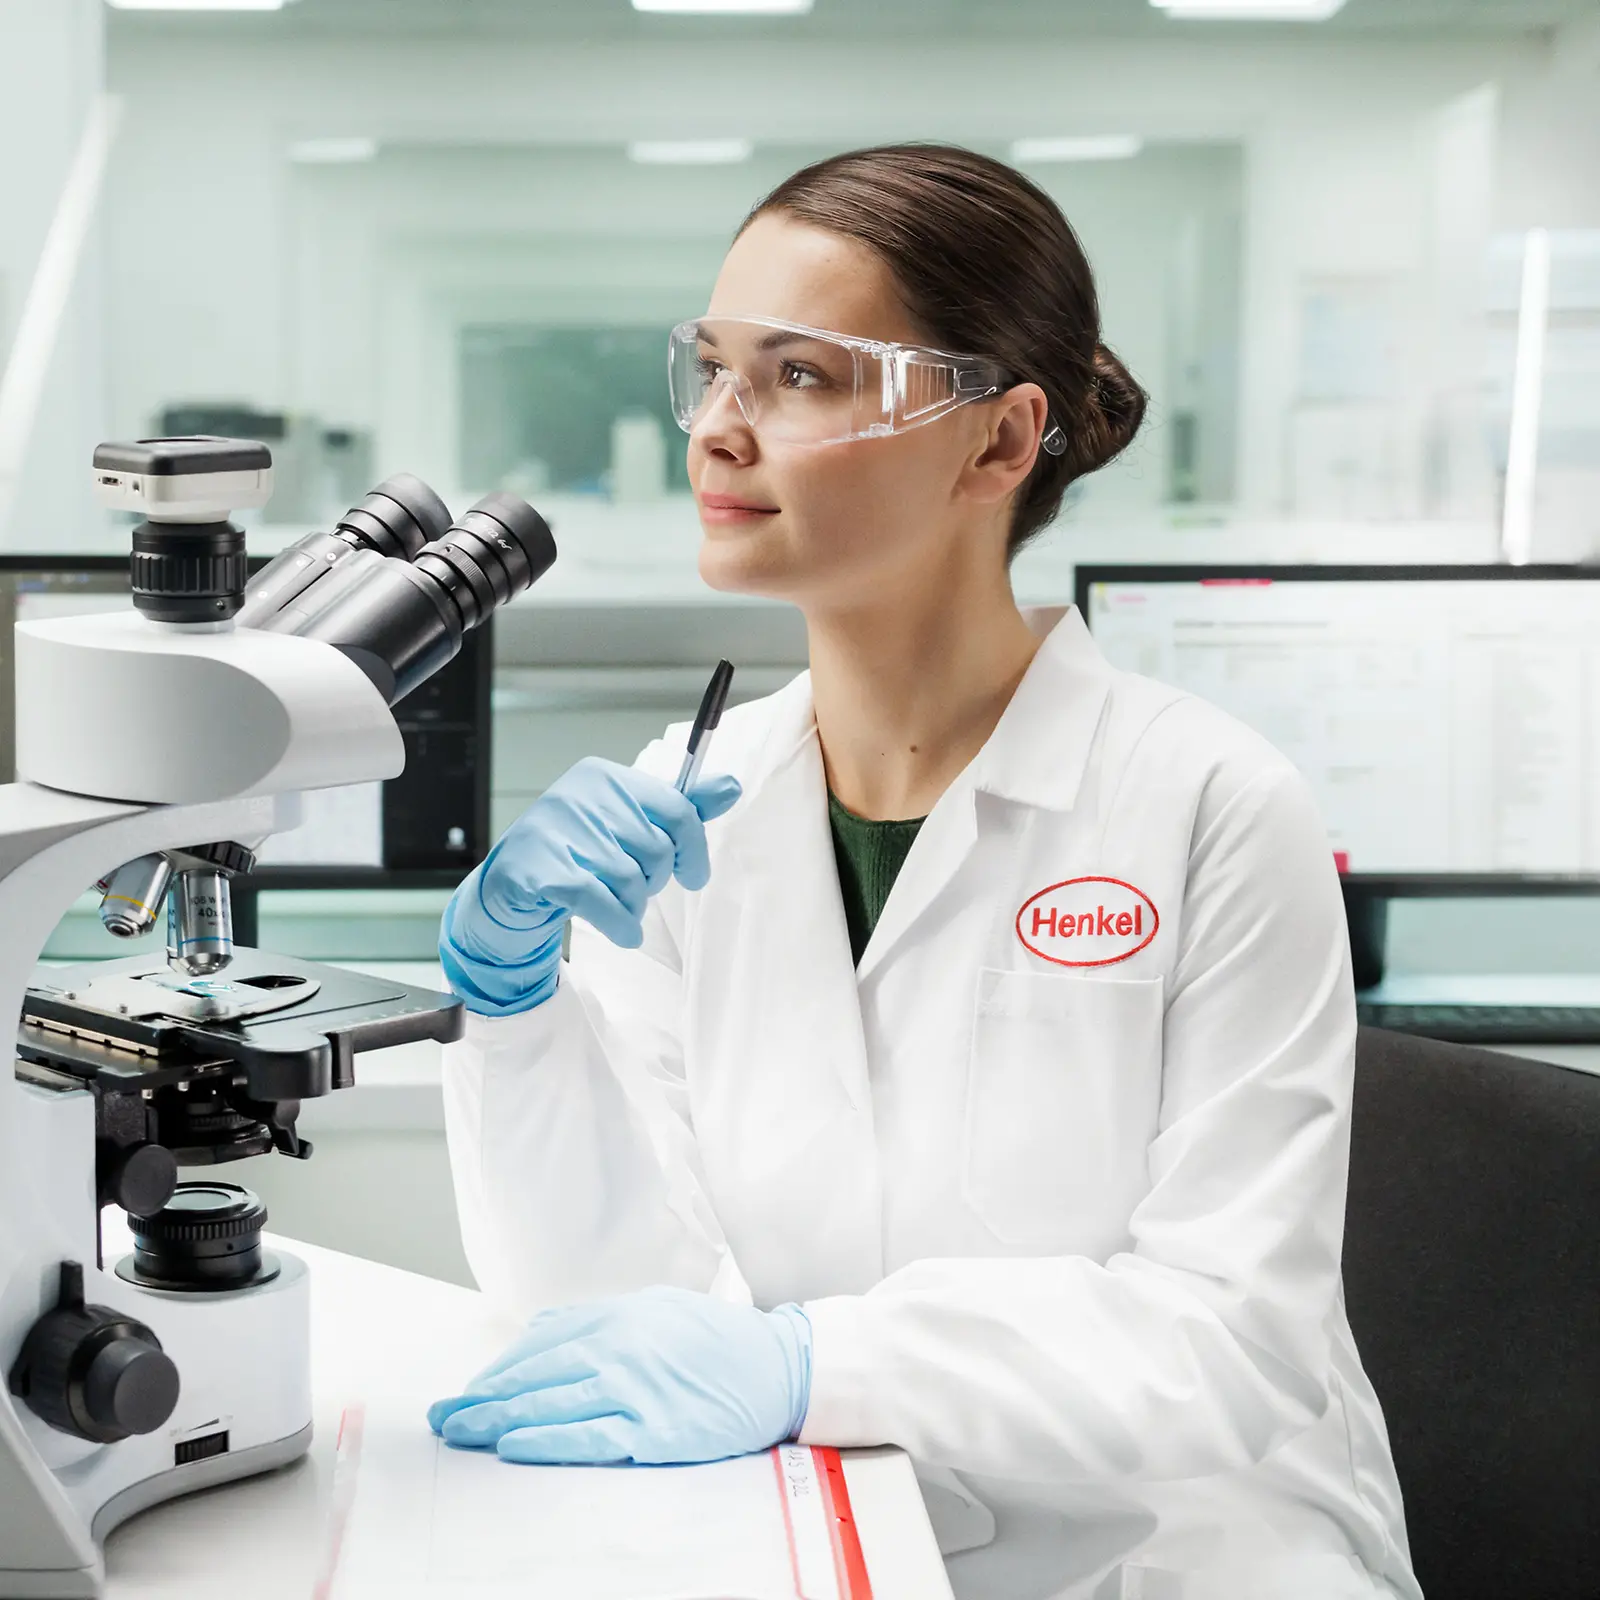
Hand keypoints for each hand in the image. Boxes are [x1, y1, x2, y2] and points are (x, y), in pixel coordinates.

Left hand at [425, 1286, 811, 1464]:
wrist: (777, 1367)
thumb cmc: (715, 1341)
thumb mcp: (654, 1310)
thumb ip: (598, 1320)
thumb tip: (540, 1333)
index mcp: (618, 1317)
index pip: (539, 1346)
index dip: (496, 1371)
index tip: (464, 1390)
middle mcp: (620, 1348)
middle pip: (535, 1375)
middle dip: (481, 1398)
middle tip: (442, 1417)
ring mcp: (636, 1389)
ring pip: (551, 1405)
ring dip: (498, 1419)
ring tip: (461, 1431)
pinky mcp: (654, 1430)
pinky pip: (588, 1437)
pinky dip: (546, 1441)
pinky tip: (514, 1445)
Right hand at [438, 756, 740, 1016]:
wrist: (511, 885)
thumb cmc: (577, 852)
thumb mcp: (628, 823)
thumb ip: (680, 807)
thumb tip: (731, 786)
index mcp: (606, 778)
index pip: (677, 810)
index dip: (694, 850)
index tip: (693, 875)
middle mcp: (578, 796)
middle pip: (655, 850)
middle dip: (654, 882)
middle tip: (636, 890)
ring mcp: (554, 830)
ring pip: (629, 880)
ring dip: (634, 908)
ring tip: (622, 910)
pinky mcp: (536, 869)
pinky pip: (599, 902)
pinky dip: (619, 924)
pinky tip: (622, 931)